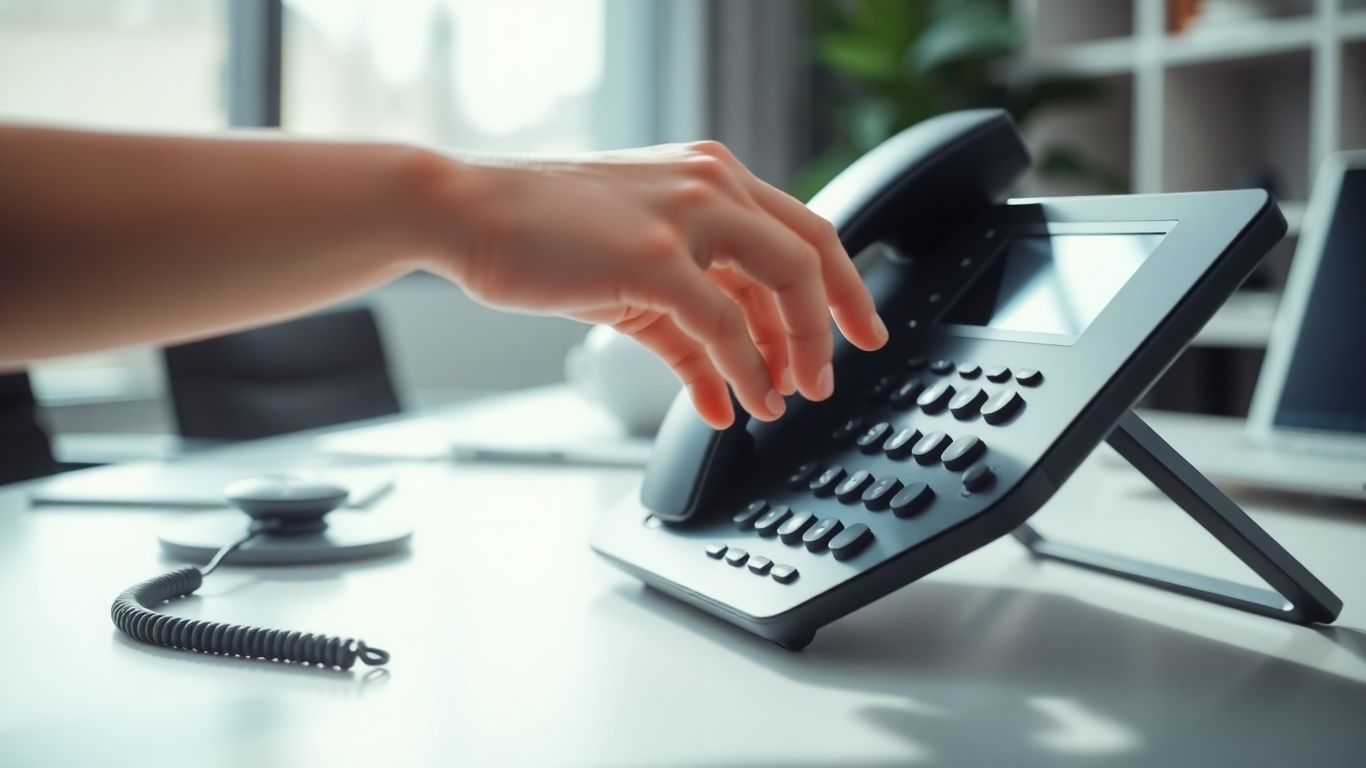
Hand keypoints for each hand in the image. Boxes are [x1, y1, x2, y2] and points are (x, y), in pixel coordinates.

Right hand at [423, 142, 888, 427]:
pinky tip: (740, 405)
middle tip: (831, 376)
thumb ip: (690, 320)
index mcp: (711, 175)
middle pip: (809, 255)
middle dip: (831, 324)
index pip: (805, 227)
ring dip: (791, 355)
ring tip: (785, 400)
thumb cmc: (542, 234)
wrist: (465, 213)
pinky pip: (723, 325)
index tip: (857, 329)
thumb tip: (731, 381)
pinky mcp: (653, 257)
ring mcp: (685, 216)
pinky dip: (743, 371)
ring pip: (778, 288)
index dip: (842, 285)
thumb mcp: (633, 271)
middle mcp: (710, 184)